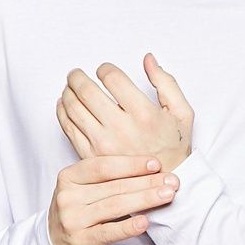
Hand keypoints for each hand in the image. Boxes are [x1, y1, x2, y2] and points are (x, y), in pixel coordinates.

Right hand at [47, 155, 181, 244]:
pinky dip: (129, 227)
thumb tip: (152, 169)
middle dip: (147, 182)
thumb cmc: (80, 213)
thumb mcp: (85, 190)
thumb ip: (109, 179)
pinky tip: (146, 222)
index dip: (131, 164)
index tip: (156, 164)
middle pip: (114, 186)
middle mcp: (68, 197)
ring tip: (167, 195)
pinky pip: (109, 232)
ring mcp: (72, 220)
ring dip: (145, 199)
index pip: (103, 166)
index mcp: (69, 177)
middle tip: (172, 181)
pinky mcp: (81, 242)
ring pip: (115, 206)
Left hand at [56, 53, 193, 174]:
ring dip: (67, 92)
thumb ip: (166, 83)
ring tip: (69, 87)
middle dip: (77, 77)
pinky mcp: (90, 157)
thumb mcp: (182, 113)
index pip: (112, 78)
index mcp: (144, 114)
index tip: (104, 70)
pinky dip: (62, 112)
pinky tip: (64, 105)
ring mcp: (103, 144)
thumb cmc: (175, 148)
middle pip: (86, 91)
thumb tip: (148, 59)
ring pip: (73, 108)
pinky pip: (68, 128)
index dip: (104, 69)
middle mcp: (121, 128)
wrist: (163, 185)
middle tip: (76, 74)